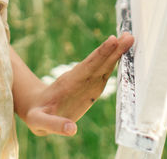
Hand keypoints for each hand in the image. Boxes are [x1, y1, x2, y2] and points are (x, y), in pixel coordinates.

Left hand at [17, 34, 133, 136]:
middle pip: (98, 63)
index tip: (113, 40)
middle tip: (129, 36)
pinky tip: (124, 55)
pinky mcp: (90, 88)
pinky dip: (114, 64)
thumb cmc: (37, 115)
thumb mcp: (39, 121)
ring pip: (103, 66)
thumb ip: (54, 125)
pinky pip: (104, 74)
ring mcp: (86, 82)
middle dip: (113, 50)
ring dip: (116, 54)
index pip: (87, 67)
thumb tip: (72, 129)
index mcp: (68, 84)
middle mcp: (79, 79)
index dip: (100, 54)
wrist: (37, 108)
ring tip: (129, 40)